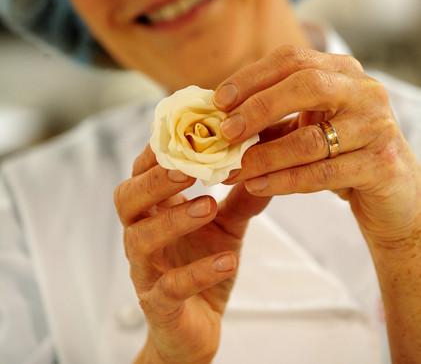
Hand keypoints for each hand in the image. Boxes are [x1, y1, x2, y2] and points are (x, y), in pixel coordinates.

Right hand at [114, 145, 269, 363]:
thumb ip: (241, 195)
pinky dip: (198, 272)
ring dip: (173, 220)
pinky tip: (228, 261)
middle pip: (127, 198)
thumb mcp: (228, 225)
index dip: (156, 150)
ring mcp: (145, 270)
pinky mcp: (158, 305)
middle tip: (187, 167)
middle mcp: (140, 234)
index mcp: (153, 210)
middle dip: (153, 180)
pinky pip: (170, 288)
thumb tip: (265, 158)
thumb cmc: (205, 264)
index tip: (182, 130)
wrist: (197, 328)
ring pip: (139, 239)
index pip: (142, 171)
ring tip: (208, 205)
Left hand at [214, 45, 420, 249]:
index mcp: (342, 71)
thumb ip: (273, 118)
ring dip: (264, 156)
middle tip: (226, 132)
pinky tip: (257, 186)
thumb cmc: (343, 153)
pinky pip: (323, 172)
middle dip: (258, 107)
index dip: (251, 77)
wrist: (394, 194)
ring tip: (234, 170)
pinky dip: (284, 181)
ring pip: (310, 138)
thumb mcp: (309, 125)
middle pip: (306, 85)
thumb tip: (221, 119)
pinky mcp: (382, 164)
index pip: (292, 59)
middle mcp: (363, 91)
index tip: (219, 101)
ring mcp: (376, 126)